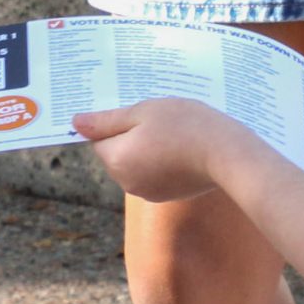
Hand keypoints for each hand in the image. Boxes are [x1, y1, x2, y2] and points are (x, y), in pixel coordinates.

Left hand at [73, 99, 241, 202]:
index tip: (134, 109)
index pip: (98, 139)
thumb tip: (76, 123)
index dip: (114, 122)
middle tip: (156, 114)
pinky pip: (153, 172)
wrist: (227, 154)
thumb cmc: (184, 125)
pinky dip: (161, 159)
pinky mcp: (166, 194)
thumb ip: (107, 121)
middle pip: (116, 152)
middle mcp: (125, 181)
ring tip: (173, 128)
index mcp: (116, 159)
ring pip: (135, 162)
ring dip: (146, 146)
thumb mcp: (143, 112)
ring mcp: (147, 191)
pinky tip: (182, 145)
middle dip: (130, 134)